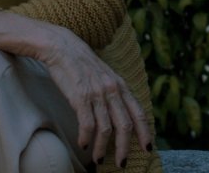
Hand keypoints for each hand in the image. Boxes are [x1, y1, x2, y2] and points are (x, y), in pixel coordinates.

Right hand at [0, 11, 152, 167]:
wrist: (60, 46)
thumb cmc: (80, 64)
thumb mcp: (104, 76)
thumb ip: (114, 93)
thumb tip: (121, 114)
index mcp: (120, 85)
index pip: (138, 112)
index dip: (145, 132)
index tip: (148, 148)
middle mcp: (112, 89)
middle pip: (125, 125)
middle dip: (124, 148)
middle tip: (122, 164)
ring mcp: (96, 93)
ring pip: (106, 129)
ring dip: (103, 148)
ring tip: (99, 160)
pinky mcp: (79, 96)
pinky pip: (87, 124)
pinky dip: (87, 138)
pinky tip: (83, 145)